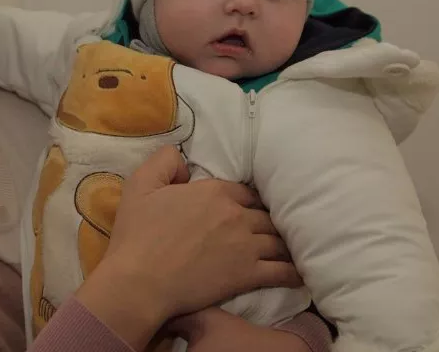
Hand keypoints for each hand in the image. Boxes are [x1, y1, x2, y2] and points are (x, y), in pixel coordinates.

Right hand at [75, 146, 300, 348]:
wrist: (140, 281)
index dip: (250, 199)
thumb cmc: (137, 234)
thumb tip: (182, 158)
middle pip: (266, 214)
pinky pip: (282, 270)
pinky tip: (301, 273)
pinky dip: (294, 271)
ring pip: (278, 240)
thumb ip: (164, 161)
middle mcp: (236, 214)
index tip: (251, 207)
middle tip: (274, 227)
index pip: (247, 191)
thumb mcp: (140, 184)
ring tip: (292, 247)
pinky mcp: (248, 275)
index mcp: (214, 192)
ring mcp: (246, 246)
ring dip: (285, 243)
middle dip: (270, 220)